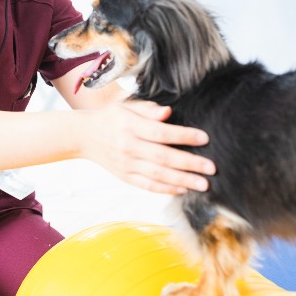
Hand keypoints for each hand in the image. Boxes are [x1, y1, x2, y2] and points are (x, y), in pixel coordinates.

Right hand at [78, 100, 215, 194]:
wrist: (84, 136)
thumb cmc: (110, 117)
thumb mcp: (126, 106)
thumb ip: (148, 109)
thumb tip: (168, 113)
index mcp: (130, 126)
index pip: (161, 132)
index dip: (183, 136)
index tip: (204, 138)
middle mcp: (128, 146)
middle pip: (163, 157)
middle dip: (189, 163)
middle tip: (211, 168)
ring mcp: (126, 164)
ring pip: (157, 175)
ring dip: (182, 180)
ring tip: (203, 184)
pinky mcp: (124, 176)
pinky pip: (147, 185)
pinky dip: (165, 189)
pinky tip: (182, 189)